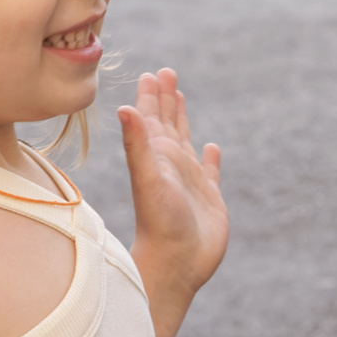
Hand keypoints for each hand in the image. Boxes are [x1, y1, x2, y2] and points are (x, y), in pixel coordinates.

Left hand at [120, 67, 226, 293]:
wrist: (176, 263)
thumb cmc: (159, 222)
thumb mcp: (148, 178)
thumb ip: (137, 143)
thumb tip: (124, 107)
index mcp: (156, 156)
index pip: (152, 118)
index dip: (152, 96)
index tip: (152, 73)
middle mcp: (171, 165)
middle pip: (168, 123)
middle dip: (166, 98)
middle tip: (166, 73)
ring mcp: (190, 181)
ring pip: (186, 141)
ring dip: (183, 119)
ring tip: (181, 98)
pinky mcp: (209, 198)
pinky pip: (210, 171)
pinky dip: (212, 159)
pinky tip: (213, 148)